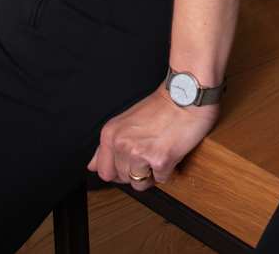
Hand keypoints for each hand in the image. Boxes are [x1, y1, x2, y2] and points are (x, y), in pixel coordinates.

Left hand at [88, 87, 218, 190]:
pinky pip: (162, 180)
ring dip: (153, 175)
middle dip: (138, 173)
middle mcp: (122, 144)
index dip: (118, 172)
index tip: (130, 166)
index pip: (103, 171)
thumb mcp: (126, 121)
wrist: (187, 94)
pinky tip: (173, 156)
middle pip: (123, 179)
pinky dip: (169, 172)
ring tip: (161, 157)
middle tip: (150, 159)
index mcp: (110, 134)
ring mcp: (140, 153)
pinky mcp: (161, 160)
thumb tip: (92, 166)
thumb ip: (107, 145)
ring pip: (141, 184)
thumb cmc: (162, 105)